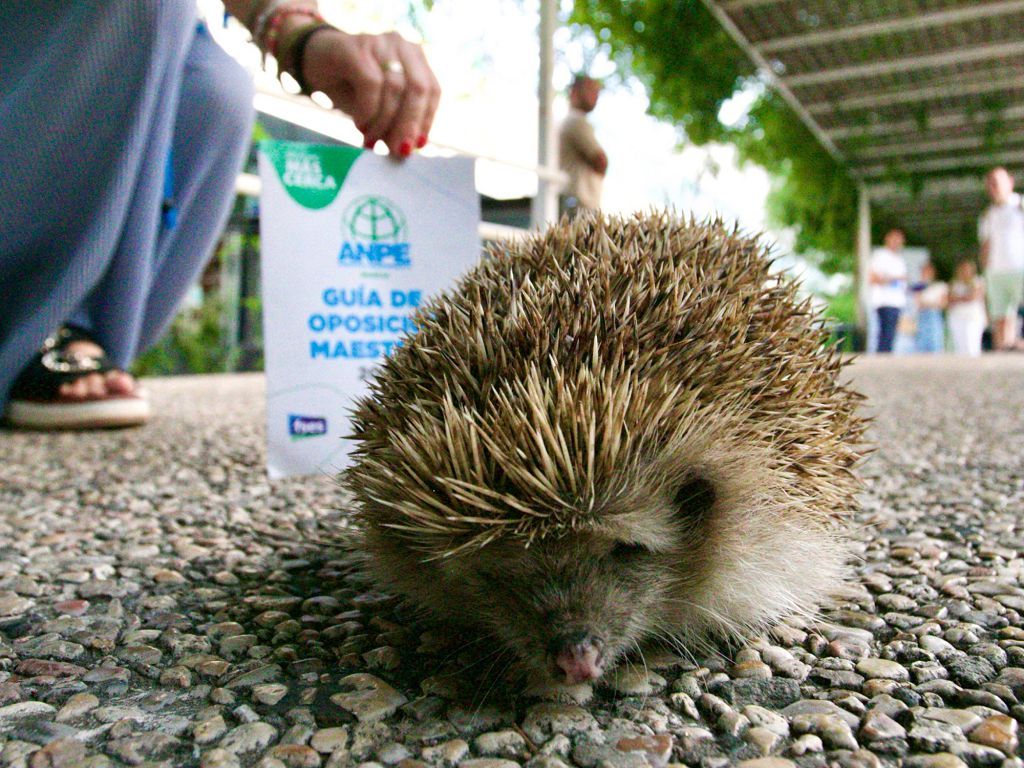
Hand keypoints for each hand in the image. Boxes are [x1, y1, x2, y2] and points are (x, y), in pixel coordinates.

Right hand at [301, 28, 439, 156]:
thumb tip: (409, 148)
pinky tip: (360, 125)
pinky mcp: (356, 47)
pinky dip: (368, 111)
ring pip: (395, 89)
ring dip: (384, 123)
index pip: (432, 91)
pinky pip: (372, 84)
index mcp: (415, 57)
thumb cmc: (351, 85)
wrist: (312, 59)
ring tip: (371, 141)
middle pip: (418, 89)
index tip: (416, 145)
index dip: (426, 120)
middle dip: (408, 125)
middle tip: (396, 151)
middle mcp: (401, 45)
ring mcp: (379, 42)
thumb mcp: (380, 105)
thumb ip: (398, 120)